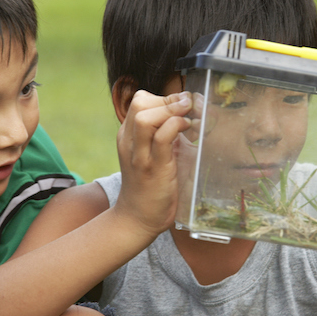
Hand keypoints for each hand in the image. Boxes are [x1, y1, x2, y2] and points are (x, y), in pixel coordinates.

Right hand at [114, 90, 192, 237]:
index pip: (140, 101)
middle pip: (140, 103)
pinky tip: (188, 130)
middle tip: (188, 108)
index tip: (182, 105)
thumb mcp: (152, 153)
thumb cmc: (150, 186)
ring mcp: (140, 155)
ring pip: (146, 117)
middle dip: (168, 99)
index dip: (163, 97)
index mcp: (128, 136)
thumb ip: (163, 134)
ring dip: (172, 111)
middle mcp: (130, 142)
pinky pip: (162, 138)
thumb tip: (187, 115)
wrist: (137, 218)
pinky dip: (176, 127)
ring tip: (188, 117)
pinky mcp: (153, 168)